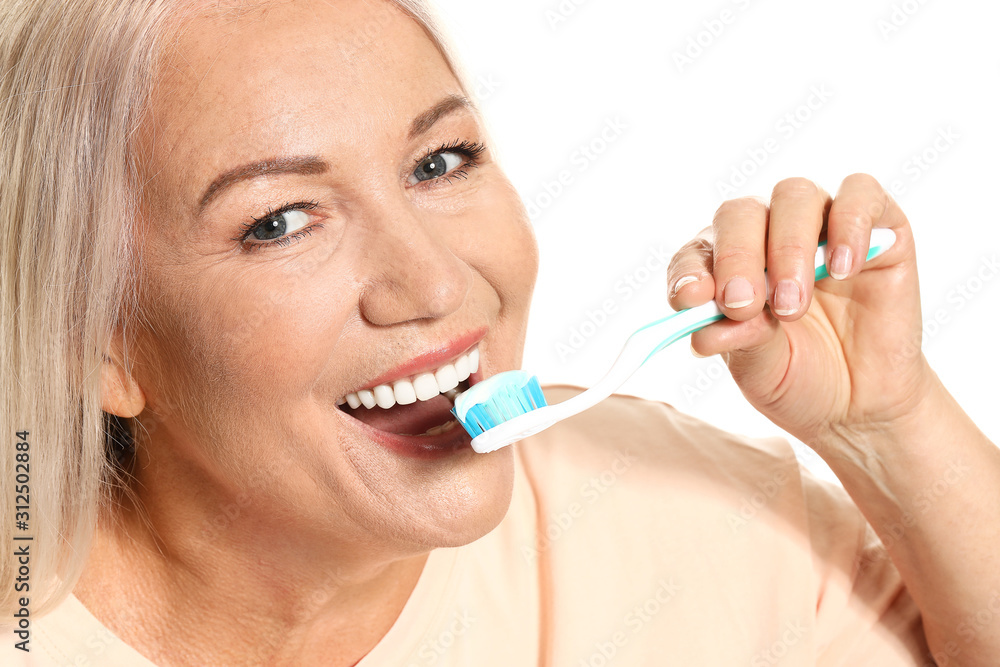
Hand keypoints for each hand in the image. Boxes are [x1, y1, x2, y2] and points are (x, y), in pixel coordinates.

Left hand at [667, 174, 933, 448]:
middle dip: (737, 256)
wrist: (864, 403)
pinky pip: (860, 193)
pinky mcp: (877, 224)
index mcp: (725, 268)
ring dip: (788, 248)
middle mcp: (766, 234)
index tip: (690, 300)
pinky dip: (849, 224)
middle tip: (744, 304)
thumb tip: (706, 329)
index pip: (696, 252)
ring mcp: (820, 223)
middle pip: (740, 214)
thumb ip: (738, 341)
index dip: (688, 271)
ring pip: (794, 196)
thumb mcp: (761, 371)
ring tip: (792, 306)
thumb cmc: (801, 379)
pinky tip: (844, 270)